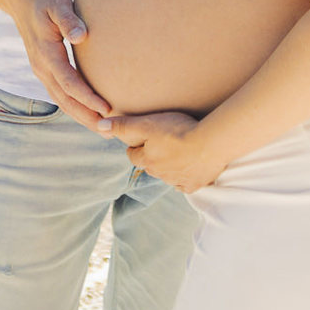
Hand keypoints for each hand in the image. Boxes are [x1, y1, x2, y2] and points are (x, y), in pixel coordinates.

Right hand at [0, 0, 111, 126]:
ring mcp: (41, 70)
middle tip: (110, 130)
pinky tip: (88, 111)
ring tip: (102, 128)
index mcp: (46, 54)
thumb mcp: (57, 2)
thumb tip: (81, 36)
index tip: (107, 109)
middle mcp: (42, 67)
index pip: (69, 83)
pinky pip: (60, 93)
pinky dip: (74, 105)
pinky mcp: (45, 68)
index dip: (88, 98)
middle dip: (86, 116)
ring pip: (62, 100)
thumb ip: (69, 19)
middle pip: (65, 99)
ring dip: (81, 115)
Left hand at [101, 109, 222, 191]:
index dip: (136, 145)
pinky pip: (185, 183)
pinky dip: (185, 176)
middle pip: (150, 166)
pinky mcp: (194, 185)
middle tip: (161, 142)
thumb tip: (99, 126)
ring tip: (178, 151)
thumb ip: (124, 126)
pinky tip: (190, 165)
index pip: (133, 155)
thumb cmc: (178, 130)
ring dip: (169, 165)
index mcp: (147, 160)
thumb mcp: (148, 123)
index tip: (143, 137)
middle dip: (152, 156)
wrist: (210, 144)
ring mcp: (178, 182)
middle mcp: (159, 175)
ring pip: (167, 175)